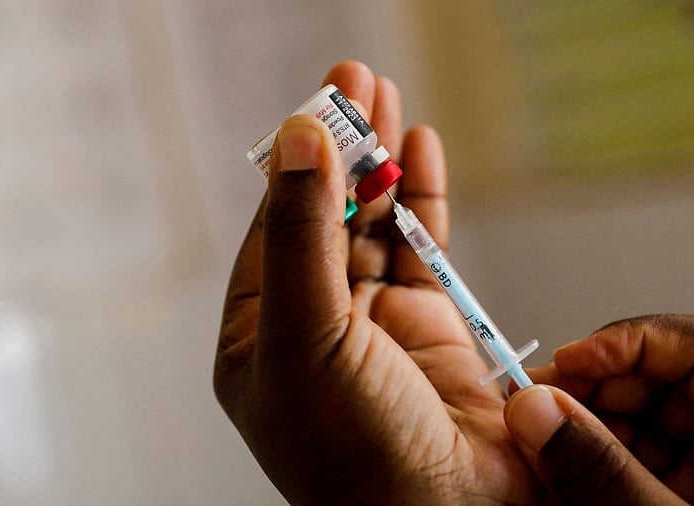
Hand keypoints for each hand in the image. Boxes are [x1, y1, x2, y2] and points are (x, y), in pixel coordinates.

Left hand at [214, 61, 540, 503]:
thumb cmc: (354, 450)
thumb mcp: (306, 335)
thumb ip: (301, 234)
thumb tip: (296, 139)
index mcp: (261, 334)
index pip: (274, 226)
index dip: (296, 161)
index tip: (319, 101)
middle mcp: (315, 324)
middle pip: (325, 214)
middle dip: (341, 148)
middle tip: (357, 80)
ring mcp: (375, 324)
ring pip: (375, 224)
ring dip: (382, 162)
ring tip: (388, 98)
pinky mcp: (432, 326)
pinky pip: (423, 248)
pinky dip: (425, 199)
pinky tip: (425, 151)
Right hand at [504, 315, 693, 504]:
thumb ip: (604, 474)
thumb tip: (536, 408)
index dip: (637, 340)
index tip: (574, 359)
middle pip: (661, 383)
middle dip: (592, 387)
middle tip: (534, 405)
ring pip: (631, 424)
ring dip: (576, 425)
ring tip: (531, 444)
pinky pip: (619, 465)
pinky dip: (578, 463)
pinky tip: (547, 472)